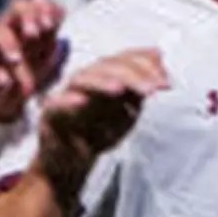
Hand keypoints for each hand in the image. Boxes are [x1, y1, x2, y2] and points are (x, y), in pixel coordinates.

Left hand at [0, 0, 66, 125]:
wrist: (3, 98)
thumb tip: (3, 78)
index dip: (7, 44)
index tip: (16, 61)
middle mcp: (6, 26)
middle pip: (18, 8)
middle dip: (28, 18)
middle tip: (34, 34)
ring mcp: (26, 26)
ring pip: (36, 6)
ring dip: (46, 13)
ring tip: (50, 26)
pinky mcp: (44, 30)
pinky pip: (52, 13)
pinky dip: (57, 14)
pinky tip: (62, 21)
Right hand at [37, 48, 170, 178]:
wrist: (71, 161)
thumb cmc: (99, 132)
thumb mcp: (129, 111)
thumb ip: (141, 86)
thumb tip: (159, 55)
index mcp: (104, 76)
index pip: (124, 60)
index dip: (145, 65)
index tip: (166, 82)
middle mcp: (85, 80)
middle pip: (107, 66)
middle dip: (132, 75)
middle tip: (152, 89)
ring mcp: (67, 95)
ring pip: (82, 80)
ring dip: (102, 82)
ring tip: (119, 88)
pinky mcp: (51, 115)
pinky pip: (56, 104)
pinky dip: (68, 101)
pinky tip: (82, 101)